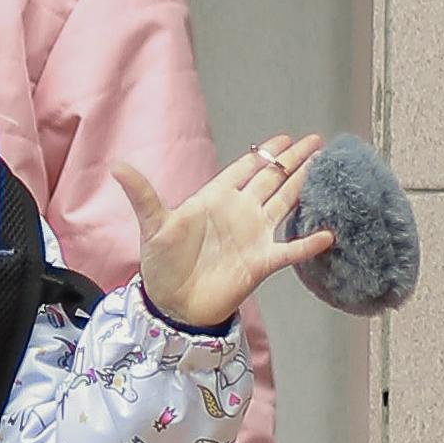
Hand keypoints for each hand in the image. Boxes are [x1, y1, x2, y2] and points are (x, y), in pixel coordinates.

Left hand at [115, 136, 332, 331]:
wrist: (173, 305)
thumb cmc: (162, 264)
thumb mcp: (152, 226)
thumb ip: (142, 195)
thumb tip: (116, 166)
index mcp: (215, 198)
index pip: (245, 168)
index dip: (265, 153)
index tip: (286, 137)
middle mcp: (239, 212)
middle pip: (272, 179)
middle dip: (293, 160)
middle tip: (317, 141)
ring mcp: (253, 235)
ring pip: (286, 203)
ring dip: (304, 186)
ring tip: (326, 168)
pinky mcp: (261, 262)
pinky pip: (290, 250)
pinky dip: (308, 244)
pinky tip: (328, 234)